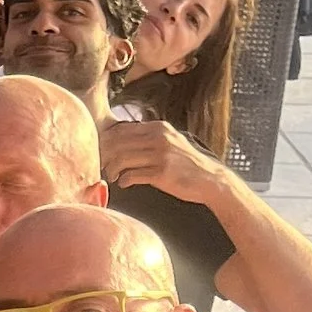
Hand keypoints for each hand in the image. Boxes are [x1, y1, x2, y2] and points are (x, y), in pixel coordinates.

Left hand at [101, 114, 222, 205]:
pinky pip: (132, 175)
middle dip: (105, 156)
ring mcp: (161, 155)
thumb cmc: (186, 163)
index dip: (106, 141)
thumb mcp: (170, 141)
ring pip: (122, 159)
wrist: (210, 179)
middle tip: (102, 166)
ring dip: (112, 170)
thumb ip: (150, 136)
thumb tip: (121, 137)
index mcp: (159, 127)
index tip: (101, 151)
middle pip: (117, 143)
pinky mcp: (162, 173)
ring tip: (112, 176)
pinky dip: (124, 180)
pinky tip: (124, 183)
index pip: (121, 129)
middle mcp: (159, 137)